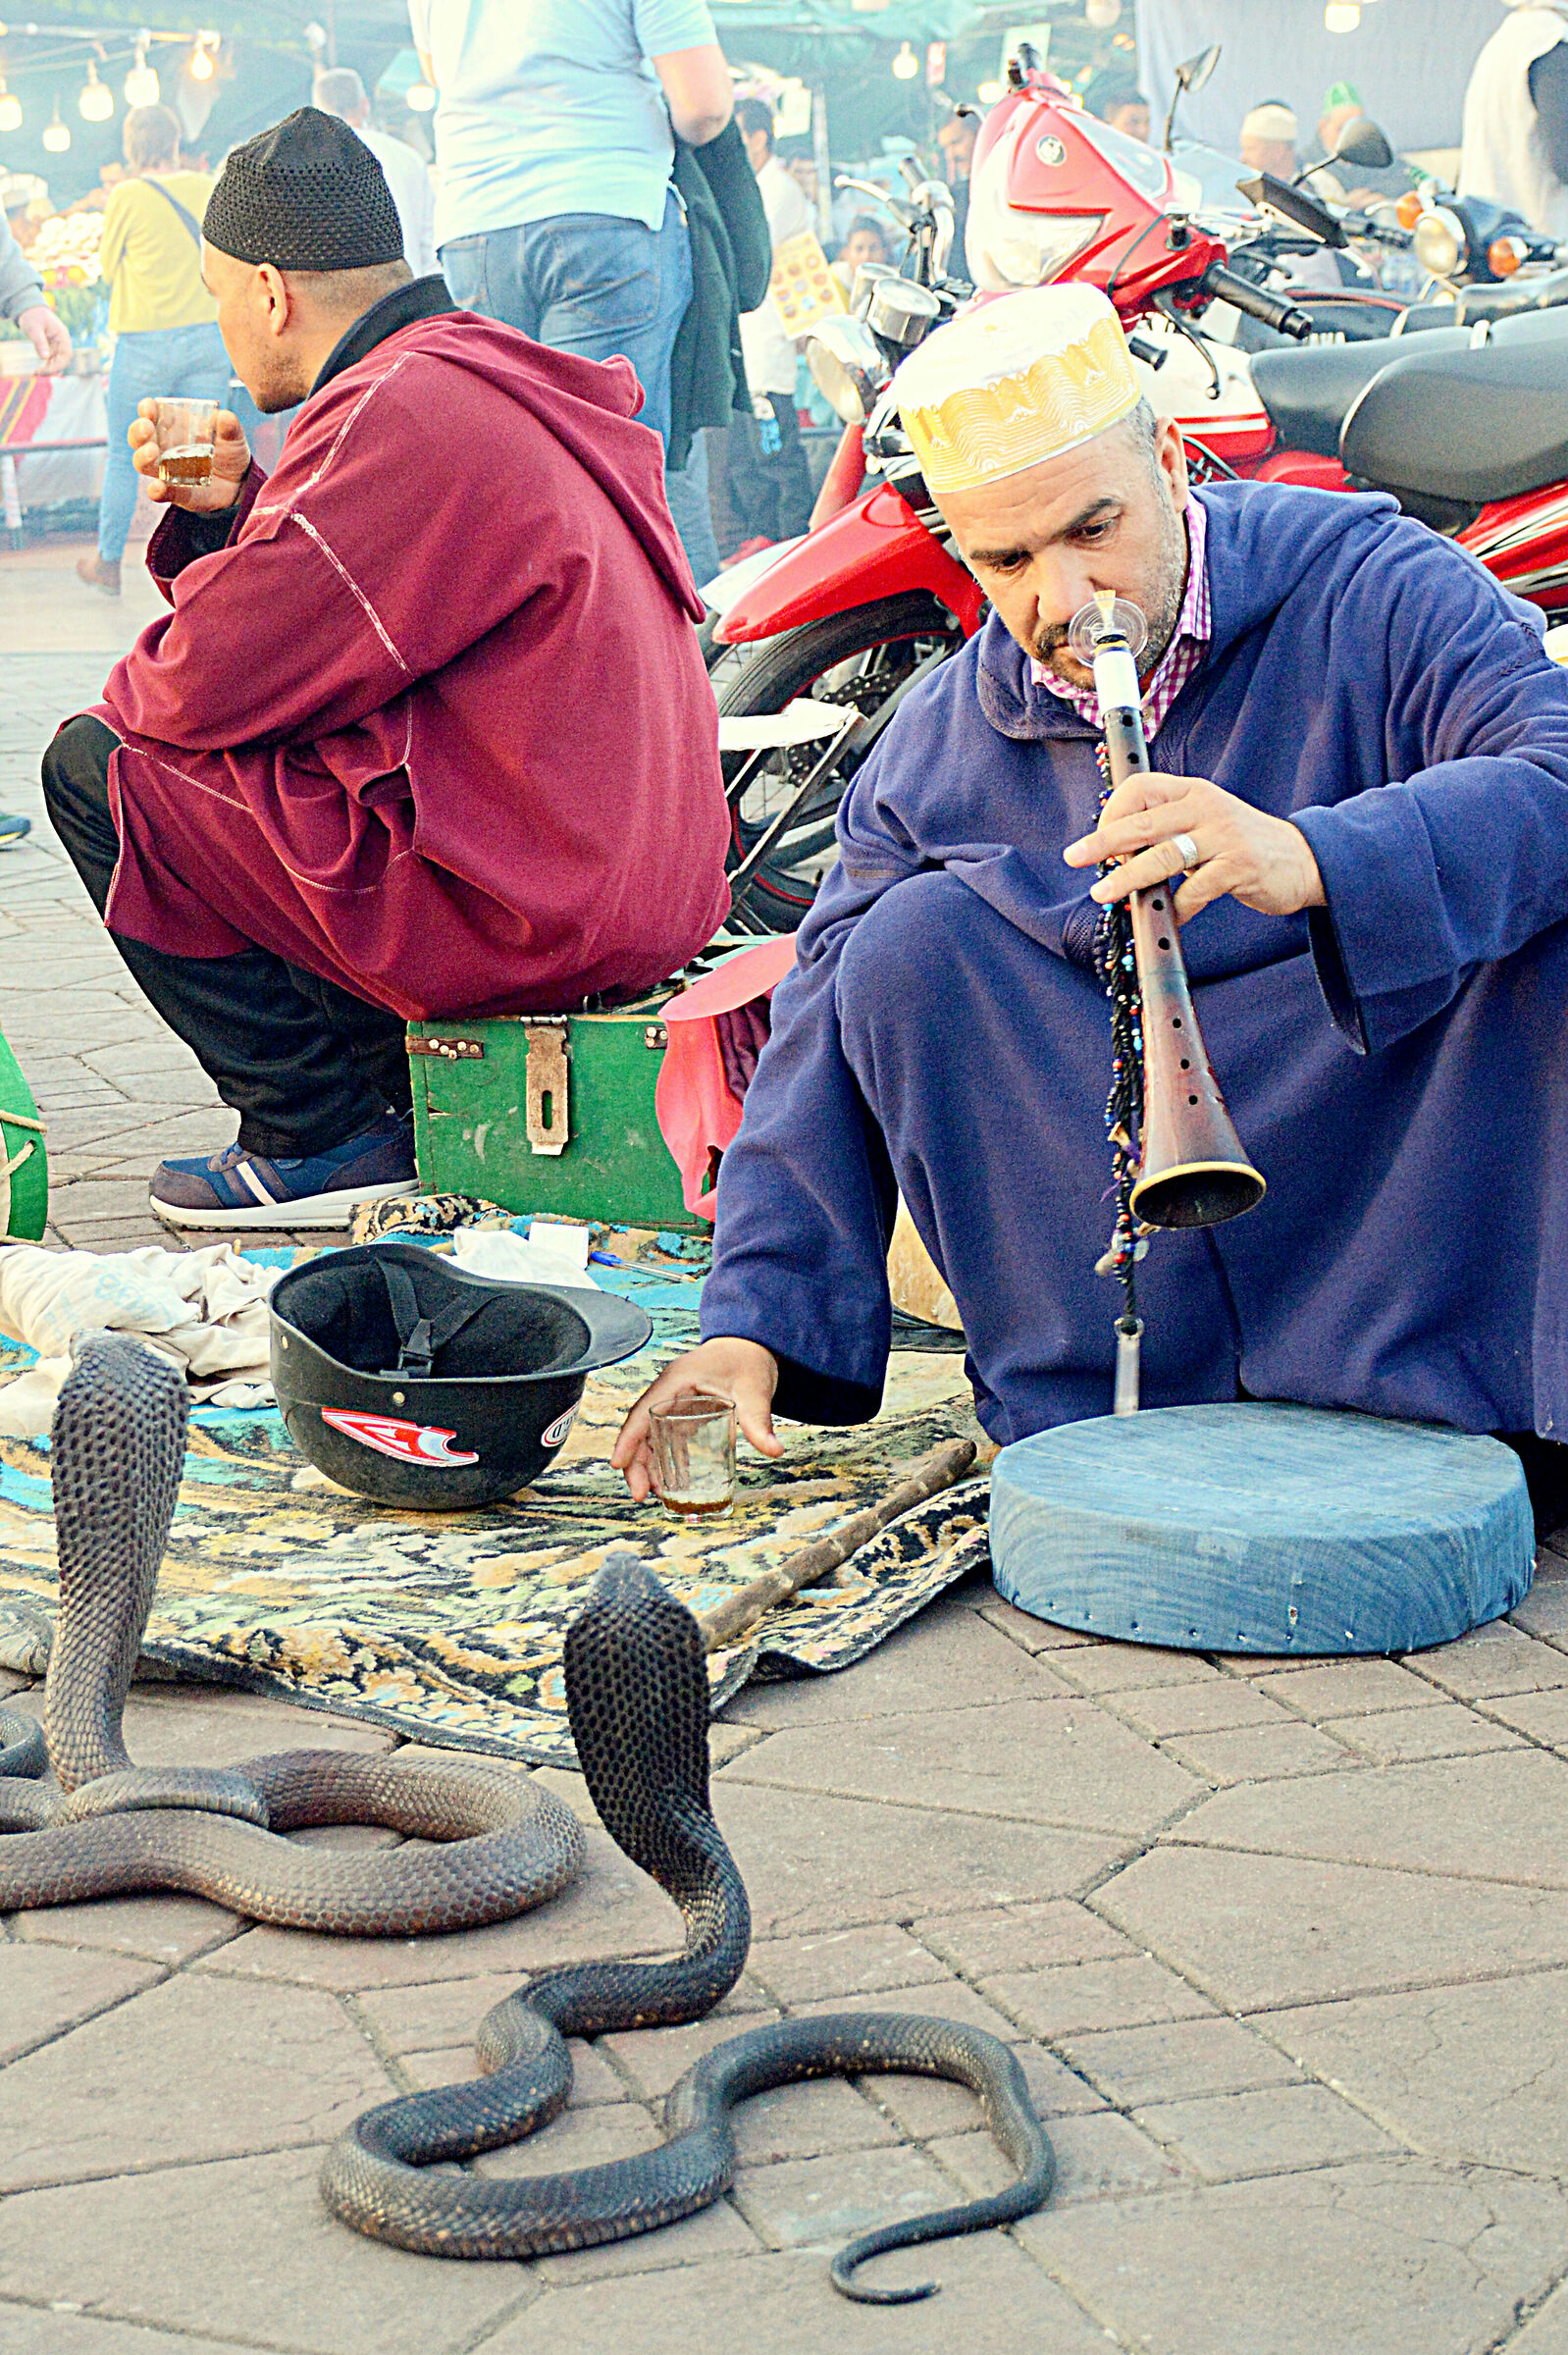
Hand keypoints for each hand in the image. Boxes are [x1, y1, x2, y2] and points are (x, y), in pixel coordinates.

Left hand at [16, 303, 68, 375]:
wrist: (28, 309)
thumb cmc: (32, 316)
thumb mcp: (34, 328)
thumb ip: (40, 342)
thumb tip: (45, 358)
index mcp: (62, 335)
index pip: (66, 354)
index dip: (59, 364)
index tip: (47, 370)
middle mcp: (61, 342)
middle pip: (62, 360)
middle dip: (52, 369)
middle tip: (39, 374)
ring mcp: (56, 346)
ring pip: (56, 362)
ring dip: (48, 369)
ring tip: (36, 374)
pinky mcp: (50, 348)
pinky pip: (50, 360)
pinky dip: (44, 366)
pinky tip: (36, 371)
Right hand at [129, 402, 250, 513]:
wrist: (240, 483)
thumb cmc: (230, 451)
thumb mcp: (233, 436)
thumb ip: (229, 426)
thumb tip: (224, 417)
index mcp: (173, 425)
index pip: (151, 413)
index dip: (146, 409)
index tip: (148, 408)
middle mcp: (163, 446)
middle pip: (139, 437)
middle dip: (138, 431)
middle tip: (147, 428)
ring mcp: (166, 470)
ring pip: (142, 463)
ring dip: (142, 457)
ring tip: (153, 452)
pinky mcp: (174, 492)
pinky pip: (159, 492)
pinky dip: (156, 491)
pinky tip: (158, 488)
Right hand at [611, 1337, 782, 1501]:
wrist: (754, 1345)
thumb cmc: (749, 1359)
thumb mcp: (754, 1390)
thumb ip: (759, 1421)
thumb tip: (774, 1451)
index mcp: (677, 1380)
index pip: (643, 1411)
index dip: (628, 1440)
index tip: (617, 1465)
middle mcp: (670, 1391)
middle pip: (642, 1429)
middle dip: (636, 1463)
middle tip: (641, 1494)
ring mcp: (675, 1401)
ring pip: (652, 1436)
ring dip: (649, 1465)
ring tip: (654, 1495)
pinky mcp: (685, 1410)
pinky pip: (667, 1437)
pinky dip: (666, 1459)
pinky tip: (674, 1481)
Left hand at [1063, 771, 1325, 922]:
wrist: (1303, 860)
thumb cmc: (1243, 845)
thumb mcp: (1206, 823)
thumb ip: (1168, 829)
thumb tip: (1115, 849)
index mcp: (1193, 792)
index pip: (1140, 788)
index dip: (1112, 812)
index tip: (1099, 841)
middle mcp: (1207, 807)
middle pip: (1142, 823)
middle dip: (1103, 842)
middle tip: (1074, 858)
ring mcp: (1224, 837)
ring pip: (1163, 856)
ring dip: (1128, 878)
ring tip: (1104, 894)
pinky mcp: (1239, 867)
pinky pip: (1195, 890)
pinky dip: (1176, 907)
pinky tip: (1167, 917)